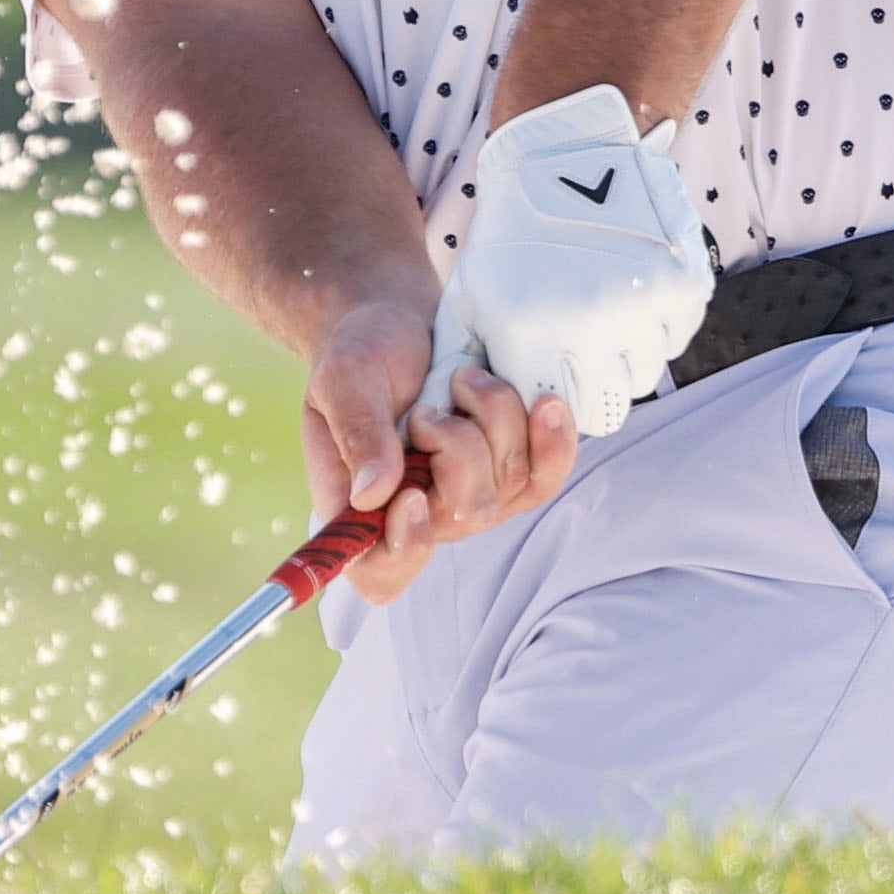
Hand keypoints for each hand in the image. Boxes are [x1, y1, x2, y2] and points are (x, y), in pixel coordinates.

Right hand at [297, 282, 580, 607]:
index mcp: (359, 507)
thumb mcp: (342, 379)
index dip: (404, 551)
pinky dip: (551, 440)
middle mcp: (419, 515)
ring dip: (497, 421)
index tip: (412, 496)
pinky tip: (545, 404)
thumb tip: (372, 494)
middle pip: (464, 516)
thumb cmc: (360, 353)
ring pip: (511, 486)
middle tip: (429, 406)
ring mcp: (471, 497)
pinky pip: (545, 478)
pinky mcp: (509, 473)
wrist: (400, 321)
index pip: (381, 572)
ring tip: (465, 379)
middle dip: (460, 448)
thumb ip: (356, 432)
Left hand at [436, 82, 717, 439]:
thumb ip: (456, 362)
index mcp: (529, 329)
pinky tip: (629, 285)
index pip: (554, 412)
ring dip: (626, 353)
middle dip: (593, 385)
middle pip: (608, 405)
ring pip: (646, 373)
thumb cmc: (510, 233)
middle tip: (579, 347)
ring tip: (601, 308)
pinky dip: (658, 323)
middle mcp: (589, 323)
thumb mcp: (467, 293)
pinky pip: (676, 336)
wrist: (570, 153)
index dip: (552, 397)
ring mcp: (642, 304)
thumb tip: (438, 420)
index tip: (547, 368)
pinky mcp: (683, 284)